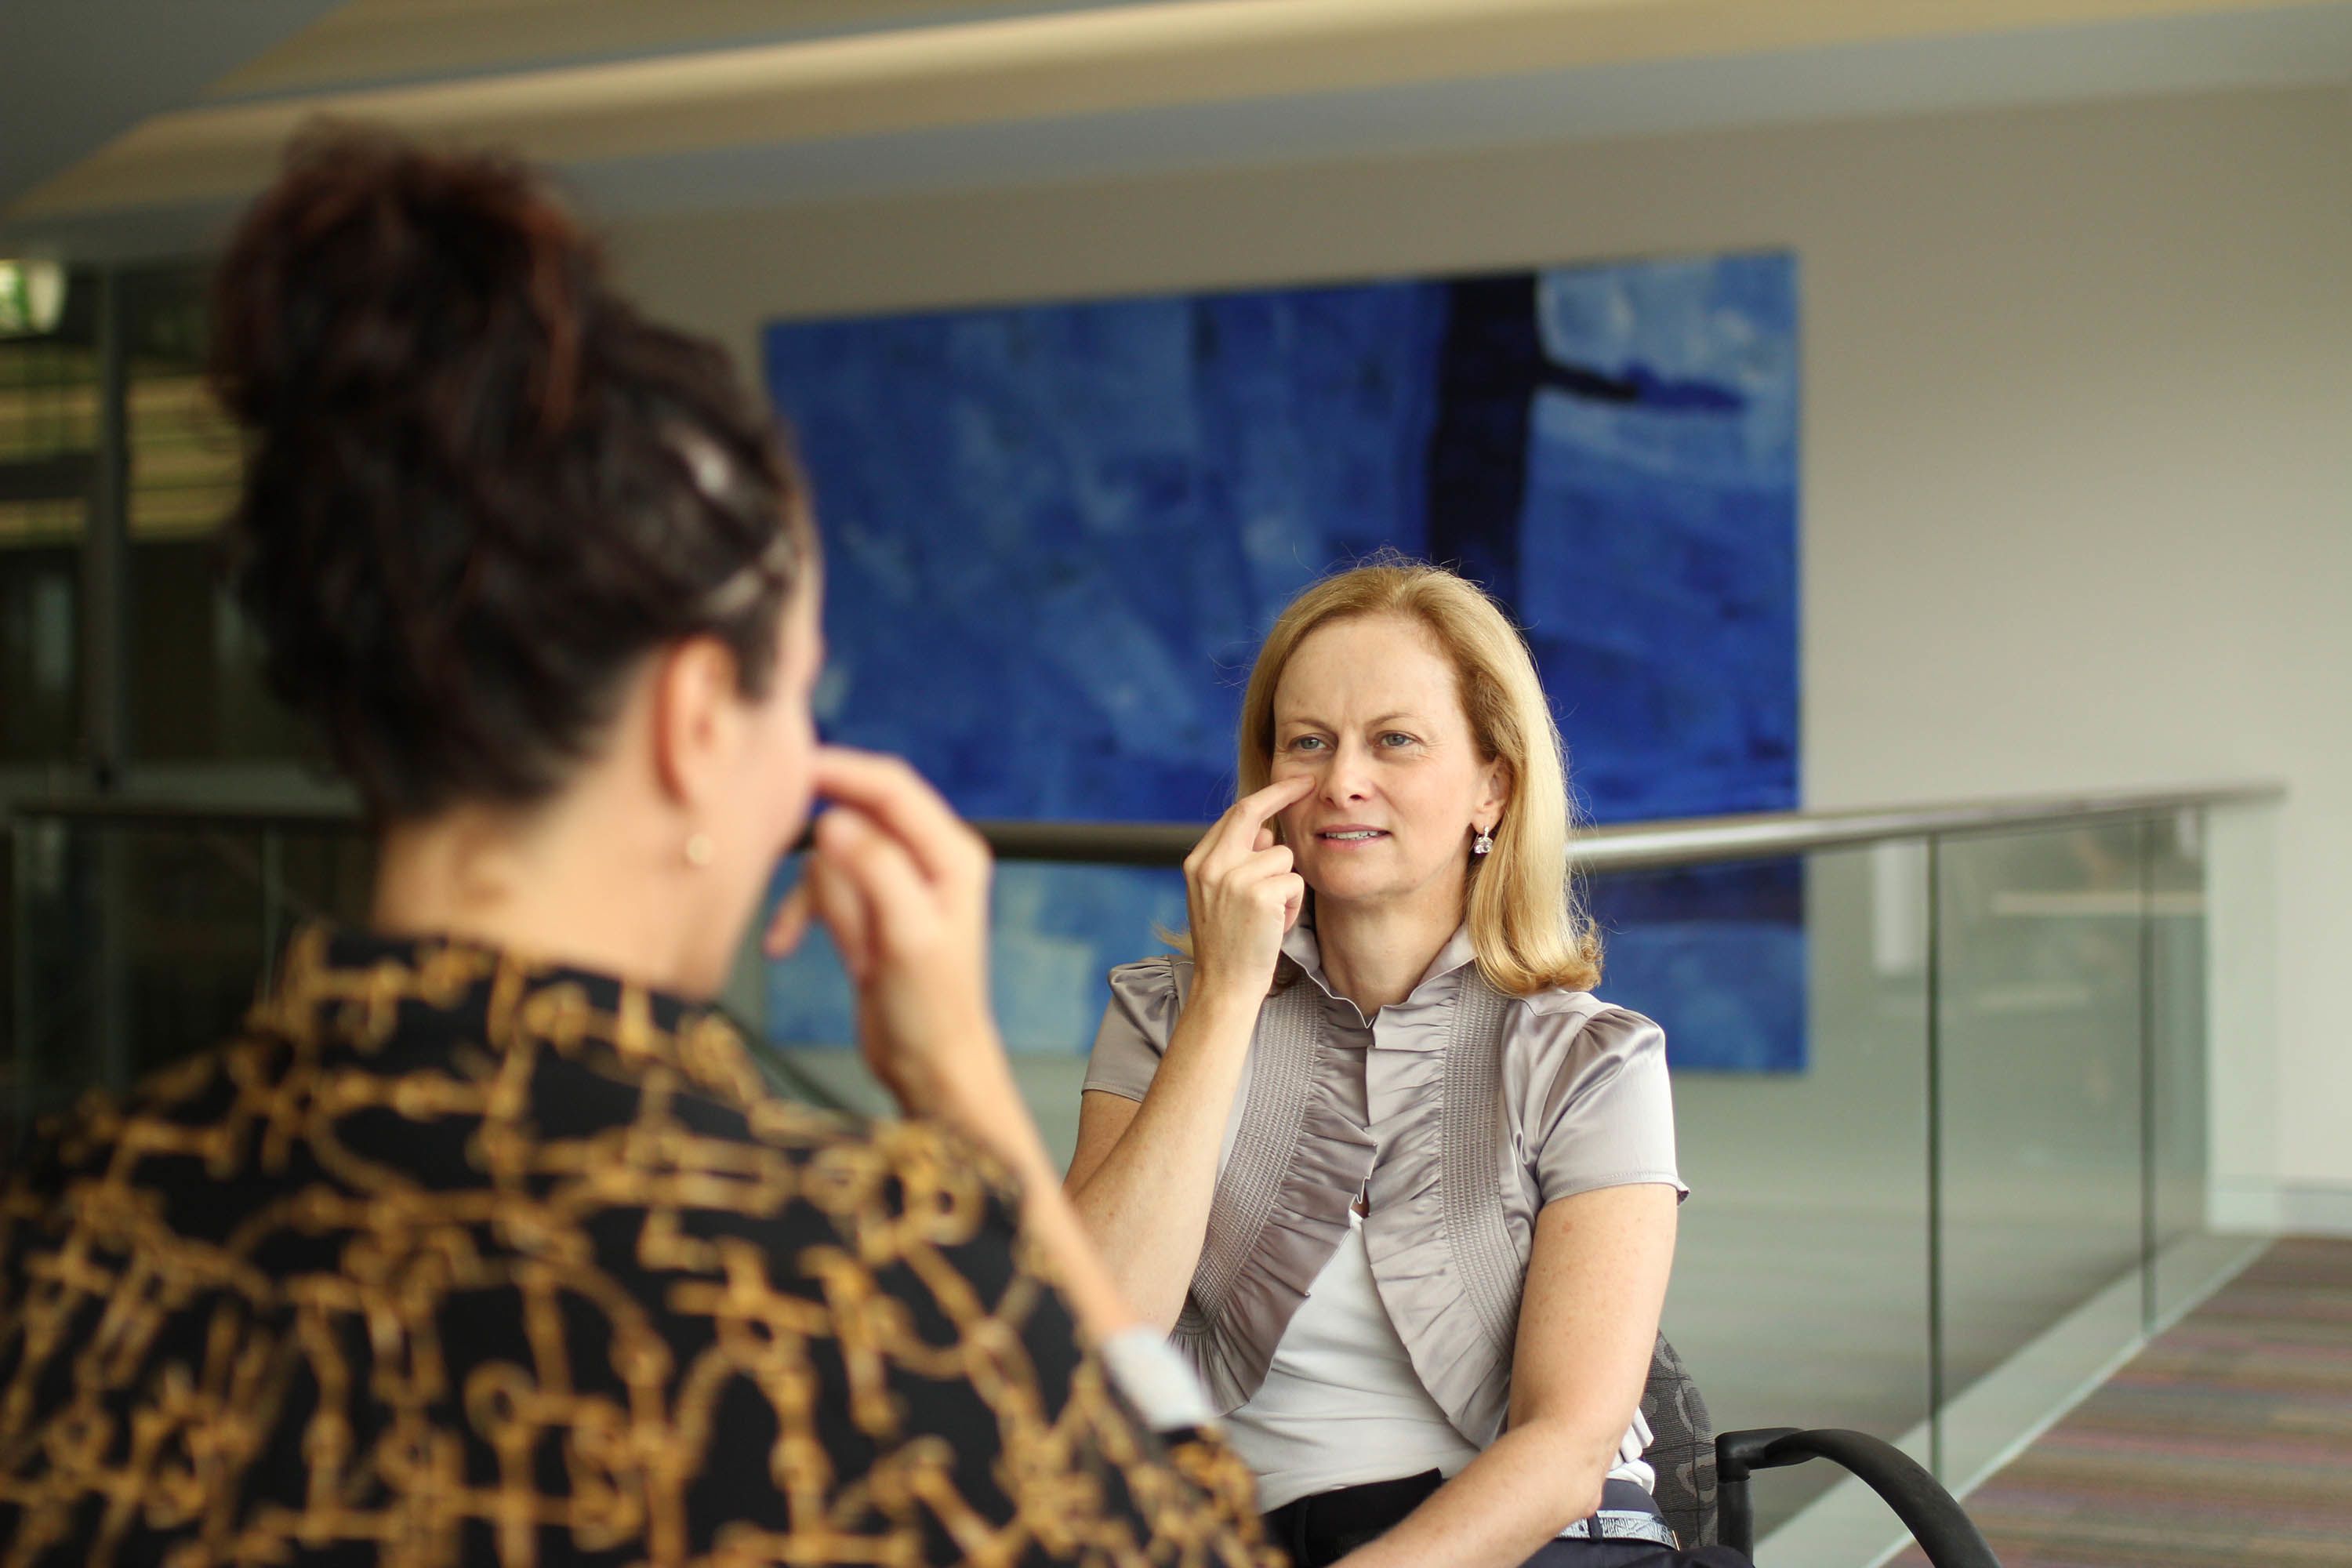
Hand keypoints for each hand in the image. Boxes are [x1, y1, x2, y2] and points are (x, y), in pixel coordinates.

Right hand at [763, 747, 1007, 1118]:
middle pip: (856, 815)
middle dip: (823, 844)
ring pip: (831, 857)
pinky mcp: (868, 911)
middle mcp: (927, 860)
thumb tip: (834, 823)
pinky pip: (819, 891)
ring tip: (846, 948)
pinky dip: (800, 914)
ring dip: (817, 899)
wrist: (929, 1068)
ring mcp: (894, 885)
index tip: (793, 765)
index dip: (843, 770)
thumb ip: (875, 873)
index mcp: (951, 854)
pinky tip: (783, 946)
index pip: (892, 788)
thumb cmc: (933, 1011)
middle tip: (781, 850)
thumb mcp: (907, 937)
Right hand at [1181, 775, 1313, 1002]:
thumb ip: (1236, 862)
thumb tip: (1267, 832)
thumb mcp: (1219, 897)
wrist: (1224, 987)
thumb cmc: (1229, 945)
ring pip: (1283, 855)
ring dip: (1287, 884)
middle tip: (1308, 784)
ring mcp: (1233, 878)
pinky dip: (1294, 904)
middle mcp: (1211, 865)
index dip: (1264, 797)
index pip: (1233, 815)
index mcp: (1198, 863)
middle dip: (1283, 794)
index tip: (1287, 783)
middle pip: (1251, 812)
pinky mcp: (1259, 894)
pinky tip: (1276, 926)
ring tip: (1271, 916)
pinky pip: (1295, 881)